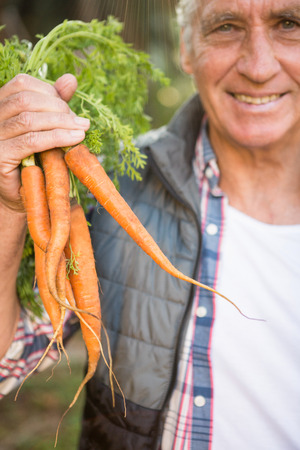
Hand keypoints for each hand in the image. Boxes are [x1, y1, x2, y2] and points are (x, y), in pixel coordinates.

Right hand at [0, 73, 89, 210]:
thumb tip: (70, 79)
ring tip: (82, 130)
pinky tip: (74, 139)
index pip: (22, 84)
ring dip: (61, 122)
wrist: (24, 196)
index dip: (50, 91)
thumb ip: (55, 104)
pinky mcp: (0, 157)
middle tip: (80, 122)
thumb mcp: (46, 129)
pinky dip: (56, 137)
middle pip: (26, 99)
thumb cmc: (36, 162)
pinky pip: (30, 141)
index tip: (70, 108)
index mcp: (1, 106)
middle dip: (58, 108)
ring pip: (29, 119)